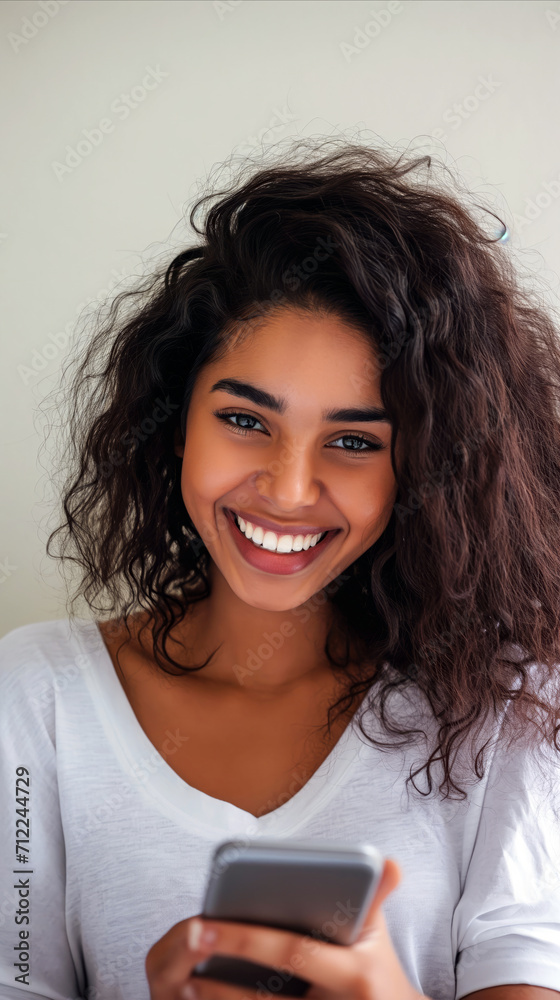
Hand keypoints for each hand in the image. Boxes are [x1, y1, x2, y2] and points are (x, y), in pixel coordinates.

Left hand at [145, 858, 424, 999]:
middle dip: (225, 972)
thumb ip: (374, 896)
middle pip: (266, 998)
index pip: (293, 952)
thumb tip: (387, 862)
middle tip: (189, 943)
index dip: (247, 937)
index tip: (206, 922)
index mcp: (355, 976)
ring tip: (185, 983)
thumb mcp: (379, 934)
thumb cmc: (381, 969)